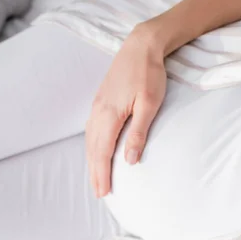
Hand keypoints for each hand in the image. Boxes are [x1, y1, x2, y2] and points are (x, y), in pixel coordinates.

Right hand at [86, 25, 166, 197]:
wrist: (141, 45)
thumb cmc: (149, 74)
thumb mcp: (149, 104)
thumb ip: (138, 132)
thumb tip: (130, 161)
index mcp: (109, 114)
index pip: (102, 152)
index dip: (102, 174)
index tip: (104, 192)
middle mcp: (98, 111)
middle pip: (93, 149)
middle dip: (95, 173)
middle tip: (99, 194)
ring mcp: (97, 106)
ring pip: (90, 140)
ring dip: (92, 162)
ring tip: (96, 179)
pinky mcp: (100, 101)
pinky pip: (91, 130)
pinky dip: (92, 147)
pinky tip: (95, 153)